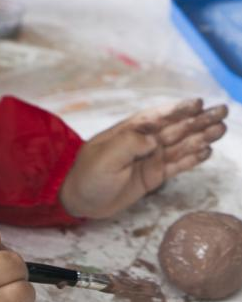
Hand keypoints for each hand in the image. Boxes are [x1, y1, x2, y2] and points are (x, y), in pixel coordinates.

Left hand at [59, 98, 227, 218]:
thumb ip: (129, 145)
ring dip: (202, 137)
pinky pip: (177, 166)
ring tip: (221, 129)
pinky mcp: (153, 176)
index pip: (159, 116)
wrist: (79, 198)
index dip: (179, 109)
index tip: (198, 103)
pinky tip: (208, 151)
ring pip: (182, 145)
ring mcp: (150, 158)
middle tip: (223, 111)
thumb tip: (154, 140)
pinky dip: (193, 159)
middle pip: (177, 128)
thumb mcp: (105, 157)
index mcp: (131, 131)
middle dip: (199, 119)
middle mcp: (144, 141)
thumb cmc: (88, 174)